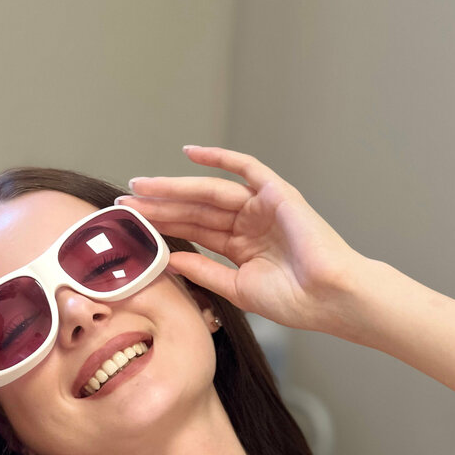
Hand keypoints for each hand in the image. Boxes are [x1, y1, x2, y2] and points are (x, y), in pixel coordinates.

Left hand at [122, 145, 367, 332]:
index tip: (130, 224)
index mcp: (241, 247)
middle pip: (194, 209)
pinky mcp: (276, 193)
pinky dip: (219, 157)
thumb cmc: (295, 301)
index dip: (162, 226)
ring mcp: (262, 206)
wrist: (330, 298)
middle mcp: (249, 223)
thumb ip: (204, 271)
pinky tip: (188, 153)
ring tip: (140, 185)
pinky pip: (245, 168)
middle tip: (123, 202)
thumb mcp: (237, 289)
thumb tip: (168, 261)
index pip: (193, 231)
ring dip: (174, 187)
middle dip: (159, 205)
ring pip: (209, 191)